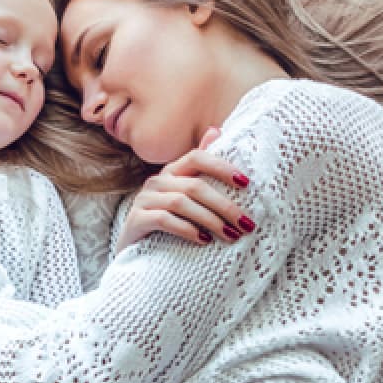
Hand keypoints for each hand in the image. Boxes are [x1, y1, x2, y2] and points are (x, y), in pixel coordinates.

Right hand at [118, 127, 252, 251]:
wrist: (136, 252)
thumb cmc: (169, 221)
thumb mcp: (187, 195)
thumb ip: (201, 167)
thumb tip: (216, 130)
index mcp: (172, 171)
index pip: (197, 157)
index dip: (221, 167)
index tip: (245, 183)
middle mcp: (157, 181)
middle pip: (194, 186)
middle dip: (224, 205)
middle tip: (246, 224)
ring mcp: (144, 199)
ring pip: (181, 203)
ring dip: (210, 220)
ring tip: (231, 235)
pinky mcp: (136, 219)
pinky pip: (164, 220)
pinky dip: (187, 230)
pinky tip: (204, 240)